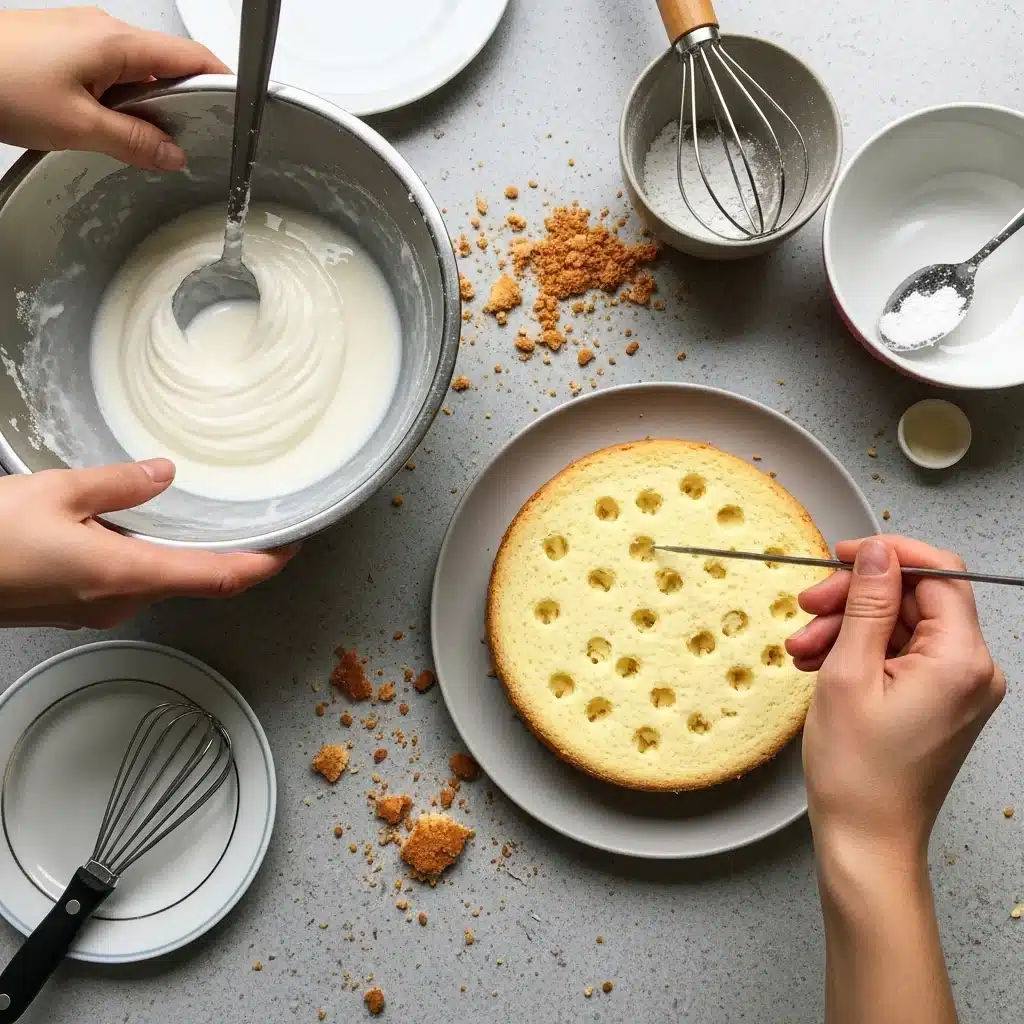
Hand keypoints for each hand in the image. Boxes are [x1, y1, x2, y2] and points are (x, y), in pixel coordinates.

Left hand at [0, 7, 226, 169]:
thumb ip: (135, 143)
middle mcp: (103, 32)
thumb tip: (173, 155)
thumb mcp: (80, 127)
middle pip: (166, 67)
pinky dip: (120, 101)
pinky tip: (108, 128)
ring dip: (147, 108)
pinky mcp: (61, 48)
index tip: (242, 106)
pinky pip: (108, 74)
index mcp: (117, 43)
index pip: (192, 59)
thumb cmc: (2, 83)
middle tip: (189, 143)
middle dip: (183, 104)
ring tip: (141, 143)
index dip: (223, 82)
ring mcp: (81, 37)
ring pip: (136, 74)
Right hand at [0, 459, 295, 628]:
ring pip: (157, 577)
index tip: (292, 548)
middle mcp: (119, 601)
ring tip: (196, 513)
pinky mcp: (73, 607)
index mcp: (127, 574)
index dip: (264, 564)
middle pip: (193, 577)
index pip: (220, 576)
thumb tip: (163, 473)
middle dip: (224, 552)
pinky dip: (144, 556)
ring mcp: (96, 609)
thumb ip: (119, 484)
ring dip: (180, 550)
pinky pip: (125, 580)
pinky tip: (132, 527)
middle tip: (251, 520)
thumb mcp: (56, 493)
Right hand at [787, 535, 1003, 861]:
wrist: (867, 838)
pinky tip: (820, 663)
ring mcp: (959, 688)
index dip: (887, 556)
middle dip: (854, 599)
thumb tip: (878, 554)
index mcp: (961, 660)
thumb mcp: (848, 672)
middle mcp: (973, 670)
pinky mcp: (942, 701)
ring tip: (802, 649)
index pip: (938, 574)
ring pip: (902, 626)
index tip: (842, 555)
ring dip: (848, 628)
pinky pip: (902, 655)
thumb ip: (868, 604)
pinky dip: (861, 652)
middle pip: (915, 600)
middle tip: (807, 608)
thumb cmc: (858, 772)